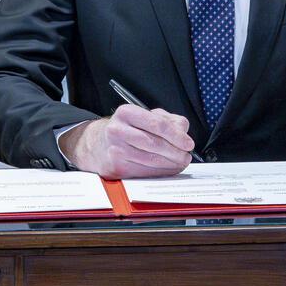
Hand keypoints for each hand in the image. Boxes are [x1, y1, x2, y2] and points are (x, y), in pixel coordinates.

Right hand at [59, 104, 194, 178]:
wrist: (97, 146)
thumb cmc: (126, 130)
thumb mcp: (145, 117)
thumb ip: (167, 121)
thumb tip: (183, 133)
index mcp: (126, 113)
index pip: (157, 124)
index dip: (177, 136)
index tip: (188, 143)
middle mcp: (117, 130)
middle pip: (155, 144)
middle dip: (176, 152)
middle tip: (186, 156)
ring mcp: (115, 150)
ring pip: (151, 160)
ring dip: (171, 164)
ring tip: (180, 163)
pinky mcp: (115, 168)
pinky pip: (144, 172)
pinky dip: (160, 172)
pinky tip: (167, 169)